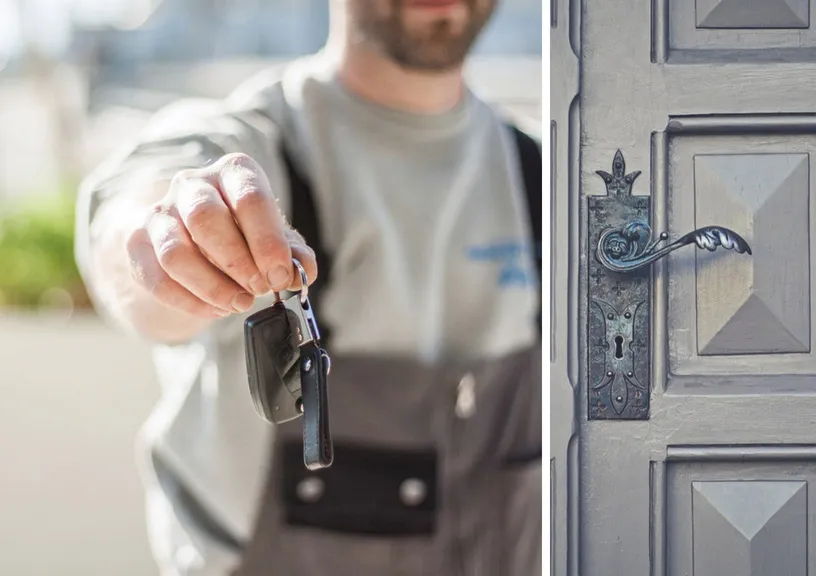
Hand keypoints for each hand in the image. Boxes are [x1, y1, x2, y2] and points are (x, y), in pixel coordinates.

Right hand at [125, 153, 317, 318]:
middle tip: (259, 289)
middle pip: (206, 218)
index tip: (280, 275)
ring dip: (212, 286)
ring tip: (239, 303)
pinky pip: (157, 278)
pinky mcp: (138, 244)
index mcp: (234, 172)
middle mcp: (193, 184)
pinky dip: (190, 301)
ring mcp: (160, 213)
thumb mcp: (275, 239)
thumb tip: (303, 270)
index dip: (267, 242)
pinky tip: (215, 309)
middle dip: (238, 262)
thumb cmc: (244, 234)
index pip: (249, 197)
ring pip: (176, 252)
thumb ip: (293, 254)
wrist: (195, 238)